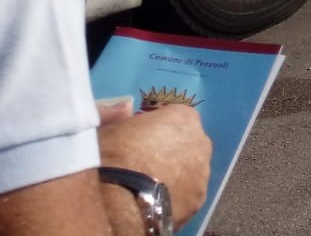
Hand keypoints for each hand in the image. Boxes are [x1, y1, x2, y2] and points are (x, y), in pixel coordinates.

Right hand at [98, 104, 211, 226]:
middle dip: (170, 153)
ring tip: (147, 188)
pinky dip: (173, 198)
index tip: (140, 142)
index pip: (175, 120)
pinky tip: (153, 204)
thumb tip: (124, 107)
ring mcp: (202, 173)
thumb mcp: (107, 128)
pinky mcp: (197, 201)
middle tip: (144, 166)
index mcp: (184, 118)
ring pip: (189, 173)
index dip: (157, 132)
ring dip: (174, 177)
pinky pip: (186, 196)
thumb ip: (118, 115)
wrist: (118, 199)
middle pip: (186, 146)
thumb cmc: (112, 156)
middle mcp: (200, 142)